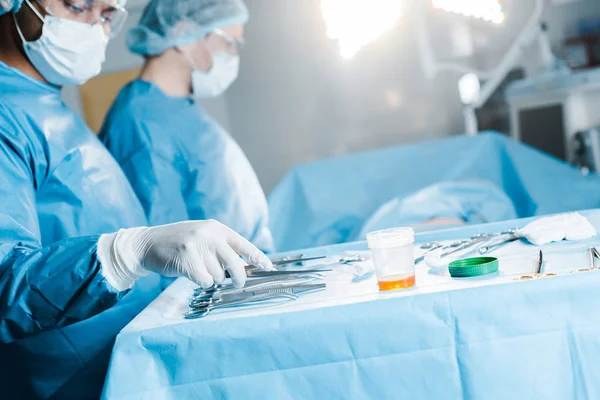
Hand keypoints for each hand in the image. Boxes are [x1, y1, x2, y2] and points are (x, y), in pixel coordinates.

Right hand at [98, 220, 272, 290]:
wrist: (147, 243)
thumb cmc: (178, 243)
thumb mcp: (202, 236)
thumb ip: (221, 246)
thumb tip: (244, 267)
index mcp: (217, 228)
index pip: (244, 245)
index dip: (258, 258)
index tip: (269, 268)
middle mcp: (210, 235)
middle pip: (236, 265)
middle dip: (238, 279)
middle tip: (235, 284)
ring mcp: (198, 246)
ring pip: (218, 276)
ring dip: (211, 279)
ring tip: (197, 269)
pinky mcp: (187, 260)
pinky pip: (205, 281)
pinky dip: (200, 282)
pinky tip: (190, 274)